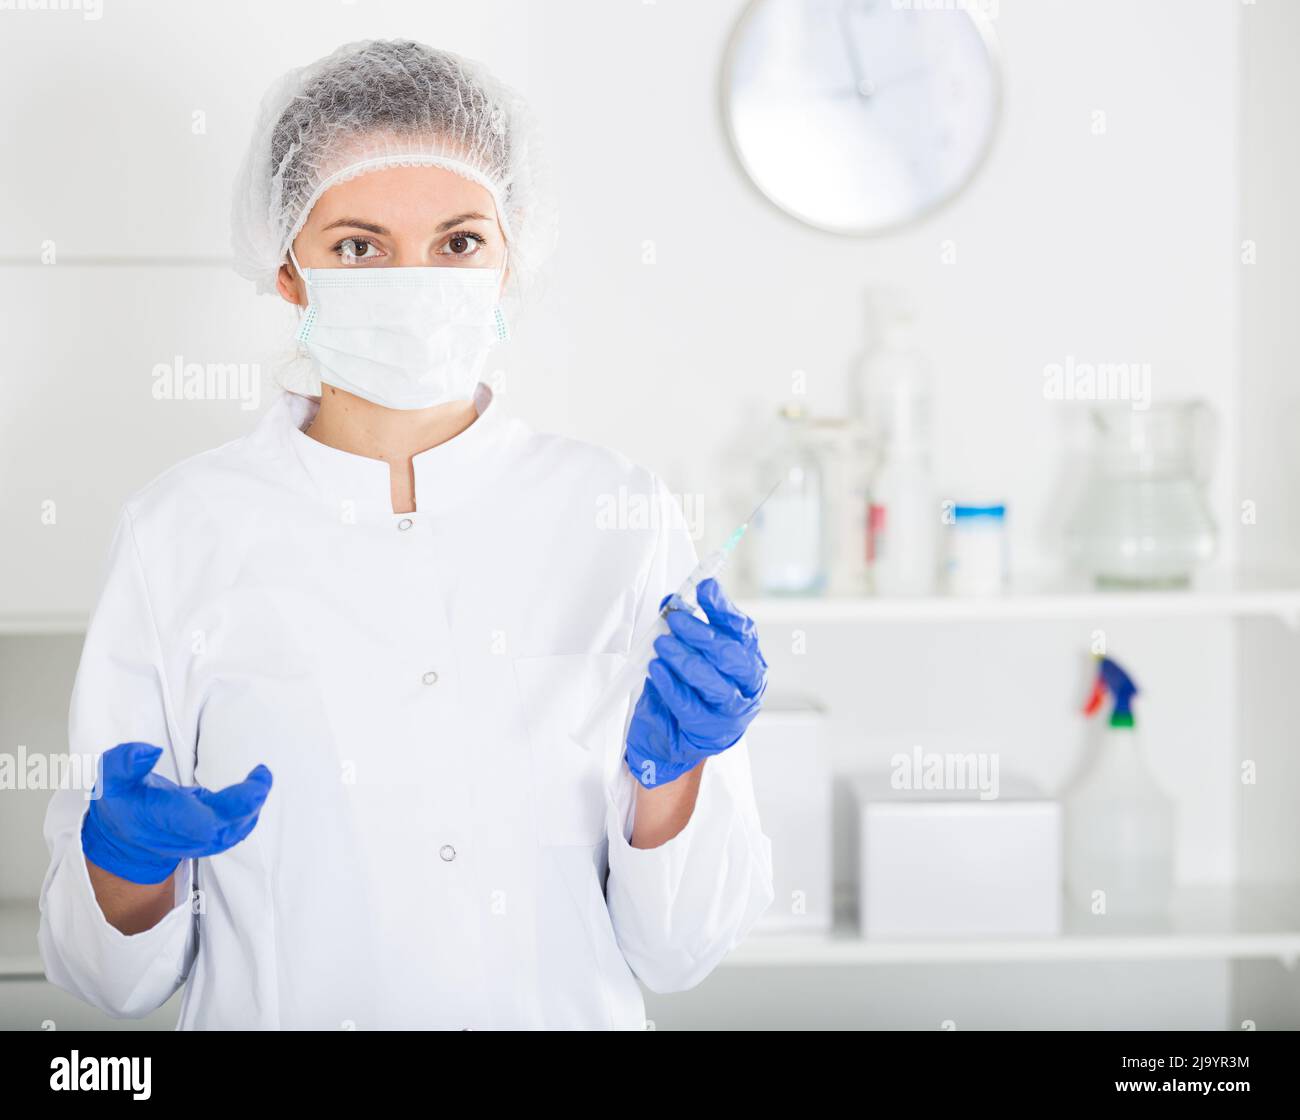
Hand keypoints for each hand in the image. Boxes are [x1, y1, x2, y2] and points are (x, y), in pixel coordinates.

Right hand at [81, 742, 272, 884]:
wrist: (125, 837)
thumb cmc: (122, 802)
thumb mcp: (110, 779)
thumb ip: (124, 763)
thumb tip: (149, 750)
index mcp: (165, 819)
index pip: (202, 823)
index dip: (231, 808)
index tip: (251, 786)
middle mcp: (186, 834)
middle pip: (226, 827)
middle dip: (248, 804)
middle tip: (262, 774)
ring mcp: (200, 837)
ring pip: (235, 830)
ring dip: (252, 806)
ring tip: (261, 776)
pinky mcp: (210, 833)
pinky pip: (236, 828)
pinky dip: (249, 810)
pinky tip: (256, 787)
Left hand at [625, 579, 766, 788]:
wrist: (679, 735)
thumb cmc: (691, 687)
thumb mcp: (692, 652)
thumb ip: (686, 626)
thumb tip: (673, 601)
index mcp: (749, 658)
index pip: (742, 629)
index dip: (723, 607)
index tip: (704, 586)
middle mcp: (747, 684)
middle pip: (731, 656)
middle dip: (701, 634)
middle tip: (675, 619)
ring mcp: (732, 710)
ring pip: (714, 683)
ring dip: (685, 659)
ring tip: (662, 644)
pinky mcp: (710, 730)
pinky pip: (690, 706)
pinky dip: (671, 685)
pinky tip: (657, 671)